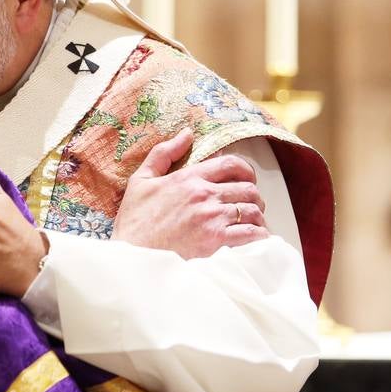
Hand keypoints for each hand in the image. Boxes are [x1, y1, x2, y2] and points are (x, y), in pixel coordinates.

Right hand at [112, 128, 269, 257]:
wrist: (131, 258)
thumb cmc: (134, 222)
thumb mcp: (140, 181)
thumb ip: (163, 153)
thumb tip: (187, 133)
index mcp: (188, 178)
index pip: (231, 164)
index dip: (246, 170)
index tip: (246, 179)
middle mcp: (204, 195)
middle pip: (248, 188)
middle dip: (253, 197)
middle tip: (248, 206)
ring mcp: (212, 219)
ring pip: (253, 210)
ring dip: (257, 217)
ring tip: (252, 224)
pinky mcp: (217, 242)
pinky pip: (252, 234)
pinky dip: (259, 236)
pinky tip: (254, 240)